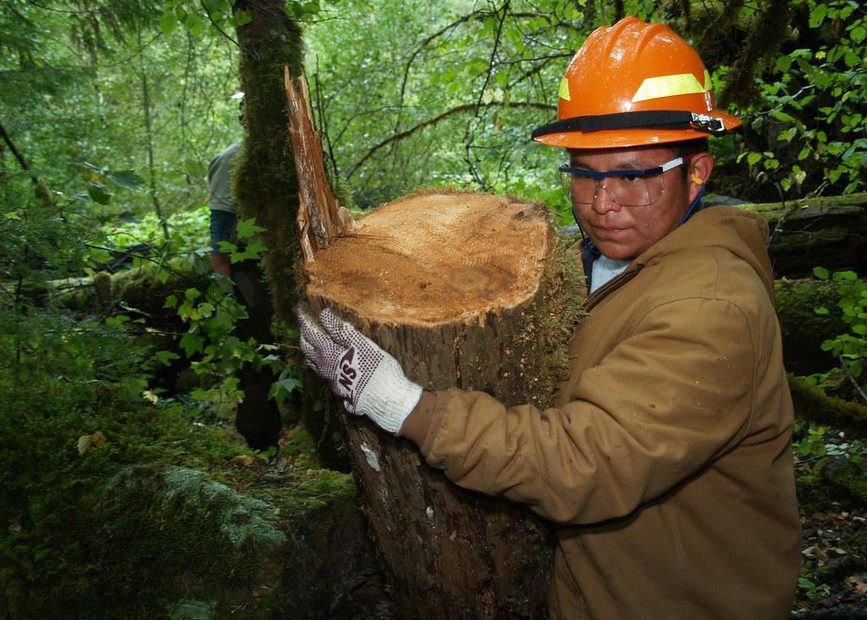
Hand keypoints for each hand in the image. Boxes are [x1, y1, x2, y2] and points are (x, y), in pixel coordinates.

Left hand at [296, 306, 422, 433]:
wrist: (384, 399)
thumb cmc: (376, 368)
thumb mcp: (361, 344)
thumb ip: (341, 330)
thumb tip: (323, 314)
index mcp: (328, 352)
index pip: (310, 332)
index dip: (304, 319)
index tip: (300, 309)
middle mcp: (324, 367)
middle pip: (307, 349)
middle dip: (304, 335)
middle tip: (304, 324)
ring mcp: (330, 380)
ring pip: (313, 364)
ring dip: (309, 352)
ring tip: (311, 345)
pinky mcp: (339, 389)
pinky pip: (323, 375)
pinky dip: (320, 365)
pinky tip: (328, 366)